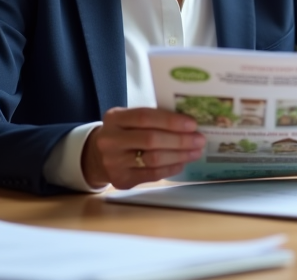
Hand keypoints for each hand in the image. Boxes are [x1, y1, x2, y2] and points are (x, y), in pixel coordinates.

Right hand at [81, 107, 204, 188]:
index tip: (192, 123)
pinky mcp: (121, 180)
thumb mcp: (129, 120)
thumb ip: (153, 118)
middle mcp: (110, 140)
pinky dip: (171, 168)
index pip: (145, 116)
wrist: (97, 156)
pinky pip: (152, 174)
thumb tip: (189, 123)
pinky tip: (182, 163)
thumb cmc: (124, 133)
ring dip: (179, 155)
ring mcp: (113, 162)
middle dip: (180, 140)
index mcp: (114, 118)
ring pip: (153, 159)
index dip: (170, 120)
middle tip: (199, 139)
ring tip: (195, 152)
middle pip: (151, 139)